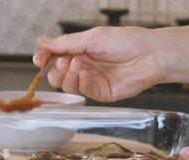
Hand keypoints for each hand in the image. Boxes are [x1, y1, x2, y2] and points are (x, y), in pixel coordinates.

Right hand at [33, 27, 164, 101]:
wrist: (150, 55)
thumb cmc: (127, 41)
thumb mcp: (92, 37)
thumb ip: (66, 43)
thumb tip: (42, 41)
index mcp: (80, 50)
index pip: (55, 57)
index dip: (44, 59)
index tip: (39, 59)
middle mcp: (84, 67)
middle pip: (57, 75)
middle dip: (55, 69)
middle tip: (62, 61)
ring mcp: (92, 81)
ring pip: (67, 85)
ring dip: (67, 75)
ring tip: (77, 64)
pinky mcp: (101, 94)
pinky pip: (82, 91)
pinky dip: (80, 81)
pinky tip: (86, 72)